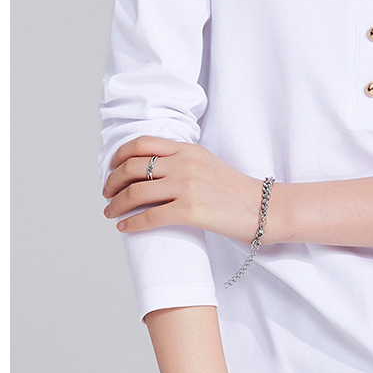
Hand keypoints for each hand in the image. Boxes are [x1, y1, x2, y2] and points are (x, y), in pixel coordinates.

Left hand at [102, 135, 280, 243]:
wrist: (265, 208)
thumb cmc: (236, 191)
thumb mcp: (207, 164)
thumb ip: (182, 162)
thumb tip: (151, 173)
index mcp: (188, 149)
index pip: (142, 144)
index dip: (119, 157)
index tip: (112, 170)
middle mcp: (185, 163)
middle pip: (132, 168)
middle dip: (112, 182)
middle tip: (107, 194)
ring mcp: (187, 186)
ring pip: (135, 193)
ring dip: (116, 205)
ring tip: (110, 213)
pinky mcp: (190, 210)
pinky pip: (149, 217)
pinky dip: (131, 223)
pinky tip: (124, 228)